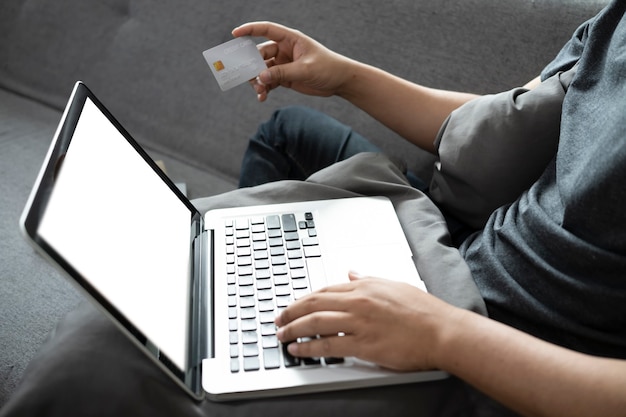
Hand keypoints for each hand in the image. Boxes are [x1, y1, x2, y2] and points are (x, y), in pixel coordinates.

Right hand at [232, 21, 354, 101]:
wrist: (340, 82)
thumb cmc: (328, 68)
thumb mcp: (305, 69)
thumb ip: (282, 73)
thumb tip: (260, 77)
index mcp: (290, 39)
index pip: (266, 30)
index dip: (249, 30)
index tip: (234, 33)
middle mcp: (284, 49)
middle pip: (260, 54)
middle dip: (253, 66)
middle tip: (249, 78)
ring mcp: (283, 64)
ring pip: (262, 70)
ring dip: (258, 80)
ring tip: (259, 91)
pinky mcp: (285, 77)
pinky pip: (269, 82)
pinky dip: (264, 89)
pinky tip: (262, 97)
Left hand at [274, 271, 457, 370]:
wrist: (442, 330)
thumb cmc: (423, 310)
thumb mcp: (393, 285)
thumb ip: (368, 279)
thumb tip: (351, 273)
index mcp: (364, 286)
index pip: (325, 290)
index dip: (304, 298)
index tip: (294, 305)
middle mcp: (358, 301)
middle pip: (314, 303)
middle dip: (291, 312)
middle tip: (279, 319)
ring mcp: (359, 322)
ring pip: (315, 322)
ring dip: (293, 328)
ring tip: (282, 335)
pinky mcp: (363, 344)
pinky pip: (328, 345)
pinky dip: (308, 347)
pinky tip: (298, 349)